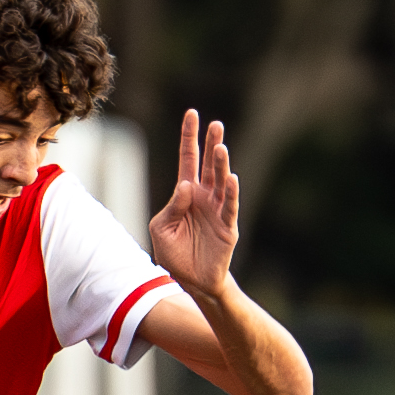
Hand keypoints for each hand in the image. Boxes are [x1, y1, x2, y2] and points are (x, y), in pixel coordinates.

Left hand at [146, 109, 239, 294]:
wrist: (190, 280)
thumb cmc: (173, 253)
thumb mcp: (162, 227)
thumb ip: (172, 206)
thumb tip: (186, 186)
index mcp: (186, 193)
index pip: (188, 159)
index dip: (189, 137)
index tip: (192, 114)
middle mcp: (204, 197)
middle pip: (208, 165)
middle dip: (211, 144)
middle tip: (215, 124)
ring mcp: (217, 210)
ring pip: (221, 182)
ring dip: (221, 165)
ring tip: (220, 147)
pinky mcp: (228, 227)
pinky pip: (230, 206)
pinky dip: (231, 192)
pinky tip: (232, 178)